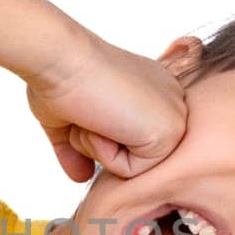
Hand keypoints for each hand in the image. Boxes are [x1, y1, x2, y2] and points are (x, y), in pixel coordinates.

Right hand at [25, 34, 188, 182]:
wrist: (60, 58)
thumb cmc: (60, 77)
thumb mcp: (70, 119)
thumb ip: (80, 148)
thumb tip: (82, 176)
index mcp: (153, 92)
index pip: (129, 142)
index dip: (95, 137)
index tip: (85, 106)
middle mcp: (169, 100)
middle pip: (132, 157)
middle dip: (97, 143)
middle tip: (88, 109)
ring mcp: (174, 115)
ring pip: (133, 167)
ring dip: (99, 148)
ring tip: (94, 111)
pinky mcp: (170, 131)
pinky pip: (132, 172)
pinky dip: (105, 153)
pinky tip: (102, 119)